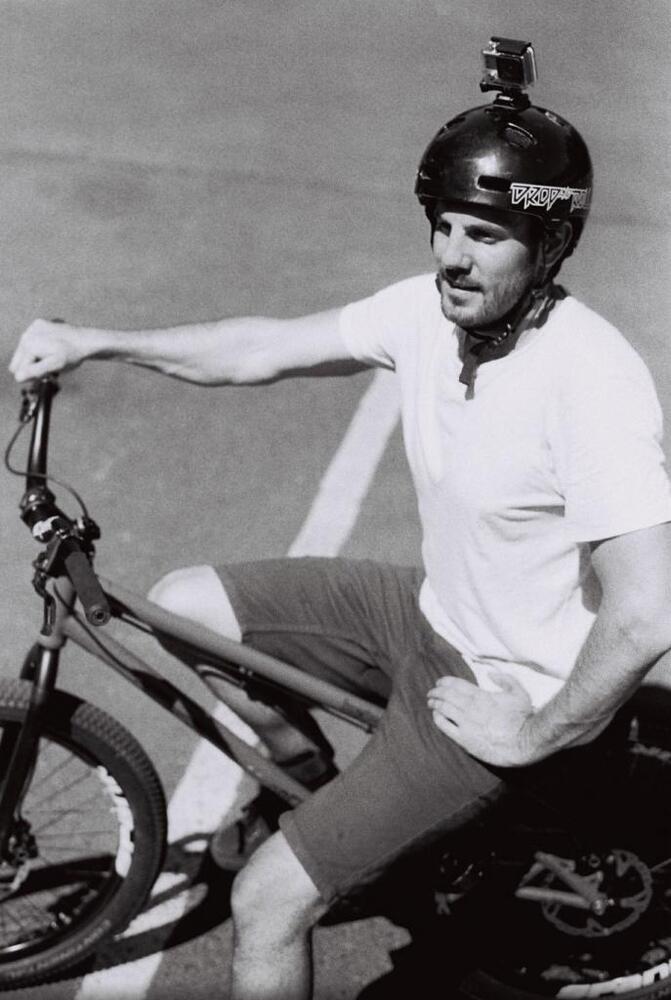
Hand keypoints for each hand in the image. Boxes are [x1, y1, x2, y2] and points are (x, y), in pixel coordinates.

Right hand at [9, 319, 89, 382]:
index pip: (19, 370)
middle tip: (48, 366)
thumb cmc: (71, 355)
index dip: (33, 375)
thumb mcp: (54, 366)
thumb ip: (35, 371)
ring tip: (51, 356)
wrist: (85, 340)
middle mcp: (26, 334)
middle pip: (19, 361)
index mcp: (28, 345)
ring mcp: (31, 328)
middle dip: (31, 366)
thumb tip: (17, 377)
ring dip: (35, 358)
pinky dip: (39, 346)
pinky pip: (31, 341)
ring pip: (24, 351)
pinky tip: (52, 347)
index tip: (46, 373)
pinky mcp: (38, 324)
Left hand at [427, 671, 542, 766]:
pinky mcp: (465, 740)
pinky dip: (438, 719)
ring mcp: (466, 724)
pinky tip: (436, 716)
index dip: (444, 682)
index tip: (439, 682)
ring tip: (431, 703)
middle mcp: (470, 708)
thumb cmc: (523, 718)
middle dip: (436, 692)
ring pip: (442, 709)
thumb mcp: (518, 692)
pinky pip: (445, 727)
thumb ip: (505, 680)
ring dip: (434, 704)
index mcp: (480, 696)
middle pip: (446, 695)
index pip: (455, 684)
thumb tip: (491, 674)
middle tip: (432, 692)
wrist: (525, 743)